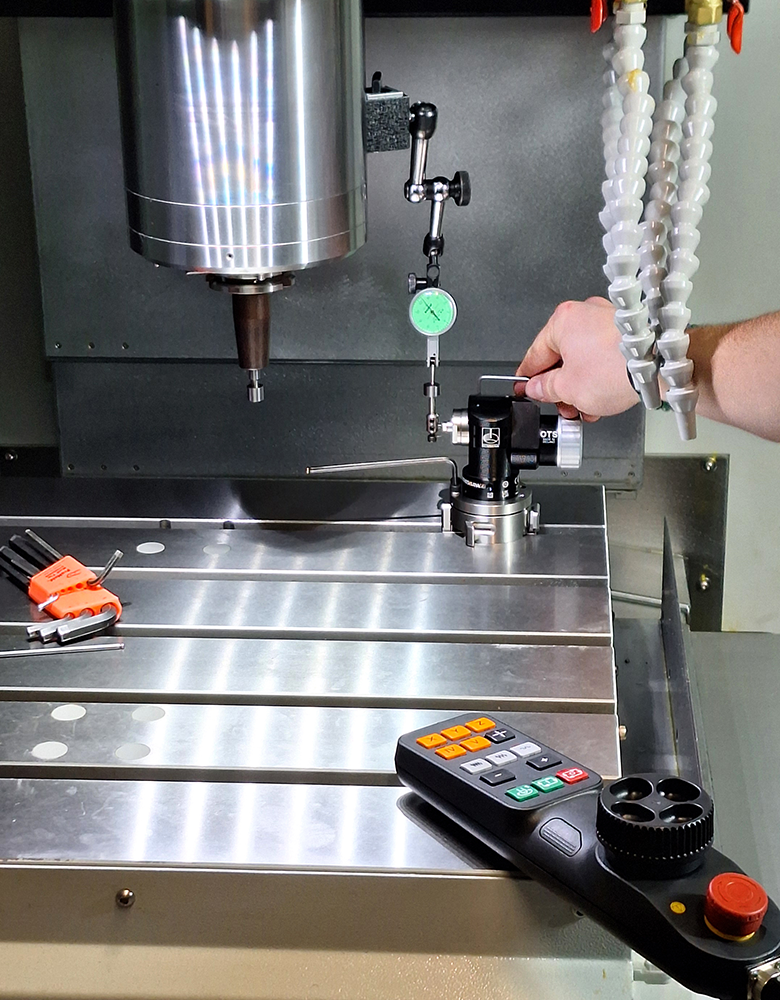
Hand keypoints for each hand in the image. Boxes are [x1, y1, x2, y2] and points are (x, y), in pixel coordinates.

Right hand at [515, 298, 638, 421]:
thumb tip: (537, 388)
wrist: (658, 366)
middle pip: (561, 357)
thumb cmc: (616, 368)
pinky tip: (601, 397)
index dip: (528, 379)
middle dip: (560, 387)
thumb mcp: (567, 388)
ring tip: (584, 408)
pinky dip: (599, 376)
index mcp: (562, 321)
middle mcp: (585, 314)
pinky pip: (603, 356)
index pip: (535, 354)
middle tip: (561, 406)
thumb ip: (545, 388)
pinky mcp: (627, 332)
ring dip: (580, 385)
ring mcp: (609, 320)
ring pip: (584, 358)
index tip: (523, 390)